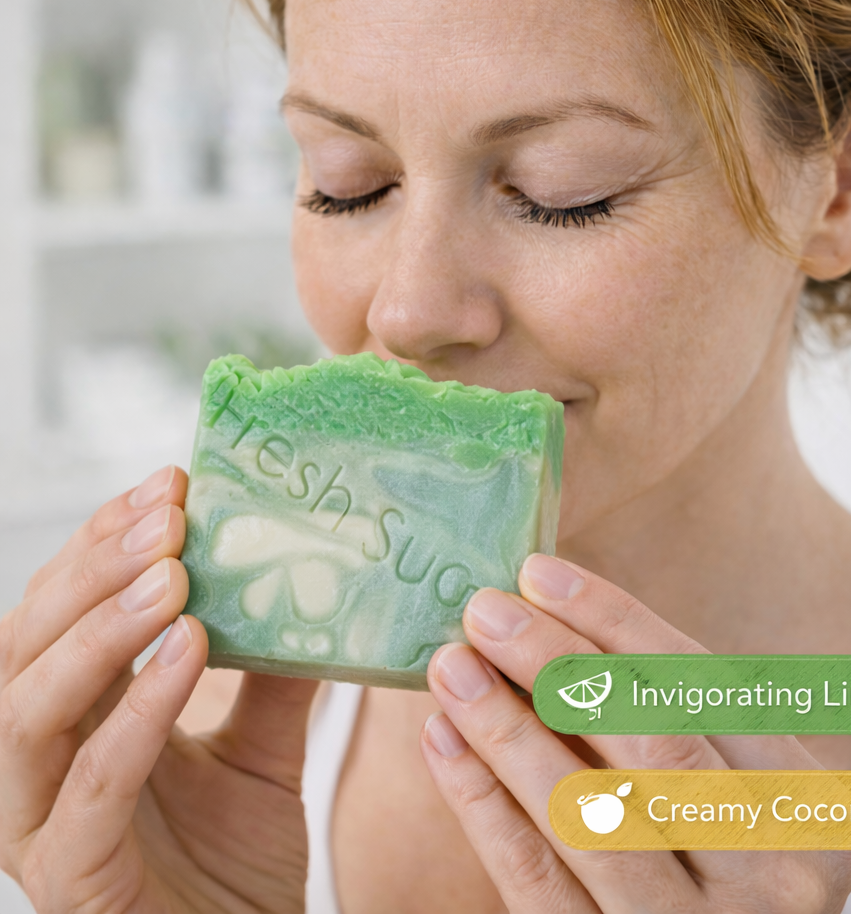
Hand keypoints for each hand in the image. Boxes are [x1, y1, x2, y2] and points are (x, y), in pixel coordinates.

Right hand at [0, 466, 318, 913]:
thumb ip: (273, 675)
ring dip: (100, 629)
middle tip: (168, 512)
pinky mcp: (73, 879)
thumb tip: (314, 586)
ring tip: (172, 572)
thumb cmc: (234, 859)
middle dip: (95, 569)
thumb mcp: (261, 748)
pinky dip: (137, 711)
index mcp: (76, 718)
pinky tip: (190, 652)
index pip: (64, 611)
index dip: (104, 544)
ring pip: (30, 709)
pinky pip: (93, 786)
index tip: (169, 483)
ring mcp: (42, 823)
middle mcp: (40, 762)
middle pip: (29, 644)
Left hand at [420, 555, 850, 912]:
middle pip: (651, 742)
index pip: (701, 687)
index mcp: (813, 805)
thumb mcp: (737, 789)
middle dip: (558, 664)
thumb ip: (674, 717)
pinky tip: (446, 741)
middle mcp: (773, 873)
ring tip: (453, 666)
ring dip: (507, 728)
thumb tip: (554, 617)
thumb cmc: (726, 858)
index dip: (616, 621)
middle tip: (486, 610)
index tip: (540, 574)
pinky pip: (537, 880)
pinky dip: (482, 805)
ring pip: (588, 813)